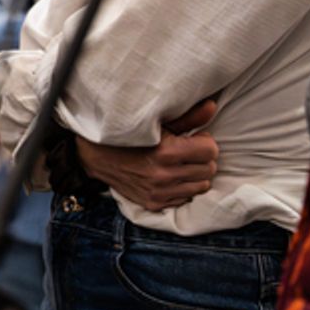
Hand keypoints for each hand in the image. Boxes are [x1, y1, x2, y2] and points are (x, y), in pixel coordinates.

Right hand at [75, 99, 218, 211]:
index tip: (194, 138)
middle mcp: (164, 175)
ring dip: (195, 174)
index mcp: (166, 152)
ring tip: (181, 164)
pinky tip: (171, 176)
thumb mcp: (156, 123)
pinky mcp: (154, 203)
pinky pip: (186, 198)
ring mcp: (159, 192)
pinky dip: (183, 187)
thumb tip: (213, 106)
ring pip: (201, 186)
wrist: (96, 156)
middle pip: (209, 169)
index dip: (205, 142)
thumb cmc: (129, 136)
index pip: (211, 151)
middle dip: (202, 158)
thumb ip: (187, 117)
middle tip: (188, 151)